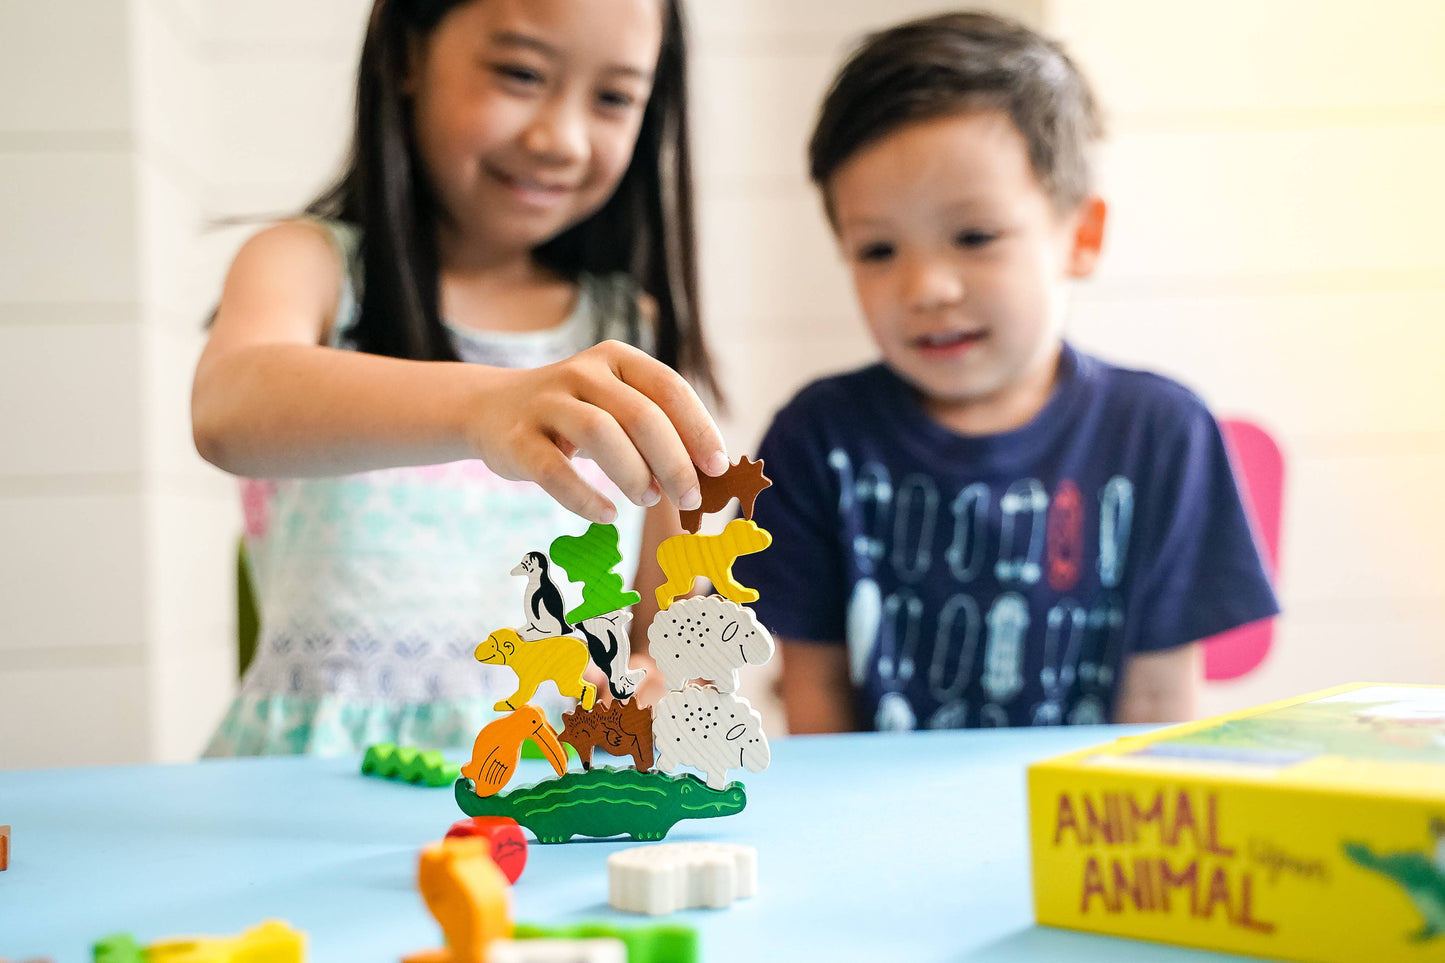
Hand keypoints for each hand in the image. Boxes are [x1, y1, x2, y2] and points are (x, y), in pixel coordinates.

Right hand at [463, 340, 728, 523]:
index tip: (718, 467)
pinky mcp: (517, 440)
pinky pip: (553, 471)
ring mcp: (546, 403)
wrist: (492, 410)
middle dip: (674, 461)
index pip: (669, 387)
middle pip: (641, 414)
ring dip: (633, 473)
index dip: (699, 429)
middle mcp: (582, 372)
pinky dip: (584, 497)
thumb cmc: (575, 416)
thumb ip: (655, 431)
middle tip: (690, 497)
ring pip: (600, 433)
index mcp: (616, 359)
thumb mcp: (615, 407)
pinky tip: (606, 515)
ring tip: (647, 499)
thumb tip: (704, 478)